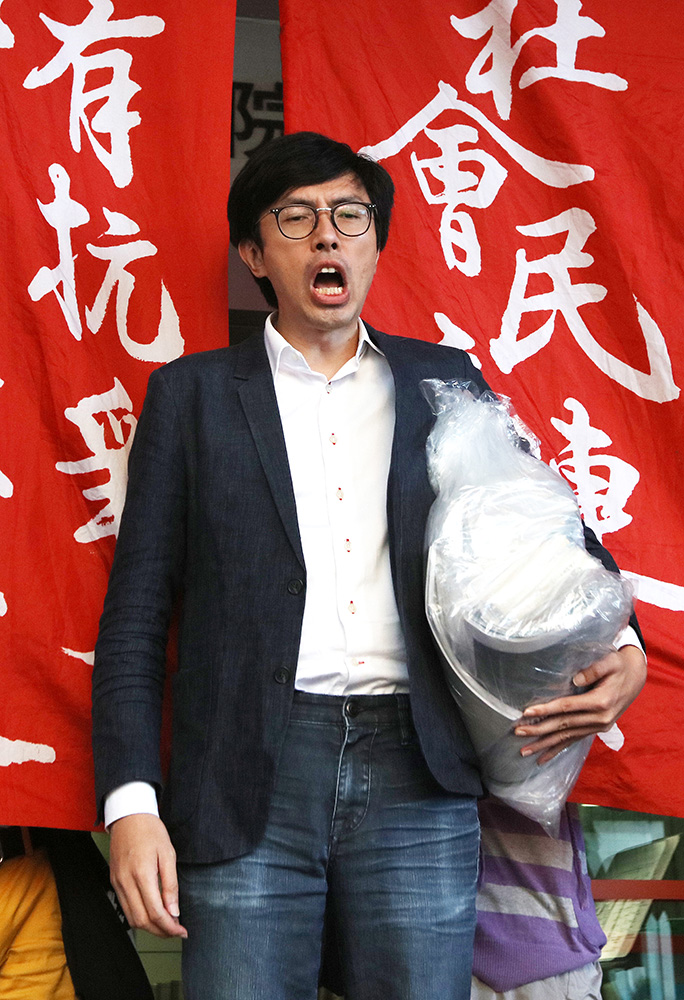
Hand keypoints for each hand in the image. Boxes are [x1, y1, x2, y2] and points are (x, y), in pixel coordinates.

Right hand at [109, 813, 187, 937]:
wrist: (128, 816)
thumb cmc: (150, 831)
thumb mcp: (168, 854)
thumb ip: (170, 885)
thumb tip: (174, 911)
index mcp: (142, 874)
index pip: (156, 913)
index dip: (170, 927)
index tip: (182, 931)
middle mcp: (126, 882)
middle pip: (142, 921)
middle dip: (161, 932)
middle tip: (177, 931)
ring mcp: (118, 884)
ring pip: (132, 919)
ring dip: (150, 927)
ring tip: (167, 925)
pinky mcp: (114, 882)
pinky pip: (125, 908)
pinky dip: (139, 917)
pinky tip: (152, 914)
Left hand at [514, 644, 646, 764]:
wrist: (636, 676)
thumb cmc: (620, 665)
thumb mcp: (611, 662)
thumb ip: (594, 669)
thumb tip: (576, 679)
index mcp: (601, 702)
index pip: (567, 708)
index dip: (546, 710)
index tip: (526, 713)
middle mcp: (599, 719)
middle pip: (563, 726)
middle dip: (539, 730)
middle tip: (518, 733)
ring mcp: (598, 726)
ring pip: (567, 738)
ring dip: (545, 745)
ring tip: (524, 751)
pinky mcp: (596, 729)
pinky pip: (574, 740)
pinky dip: (558, 749)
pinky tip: (544, 758)